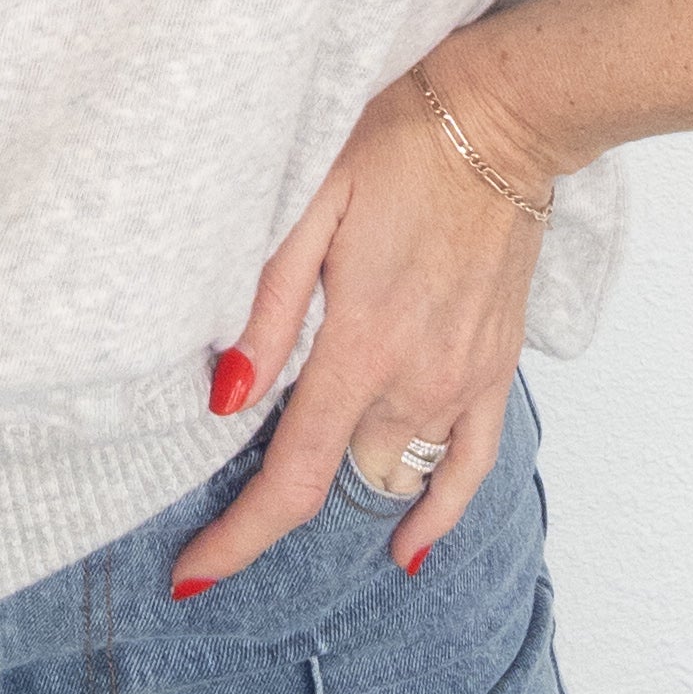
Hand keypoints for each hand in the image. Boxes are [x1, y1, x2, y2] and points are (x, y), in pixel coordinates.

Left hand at [166, 38, 564, 587]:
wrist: (499, 117)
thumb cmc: (393, 144)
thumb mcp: (308, 206)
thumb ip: (267, 308)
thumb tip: (226, 400)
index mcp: (360, 345)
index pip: (294, 479)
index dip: (239, 539)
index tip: (194, 575)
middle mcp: (416, 380)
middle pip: (338, 480)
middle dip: (280, 494)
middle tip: (229, 479)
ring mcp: (463, 380)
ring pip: (394, 474)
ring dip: (345, 480)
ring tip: (301, 470)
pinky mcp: (496, 368)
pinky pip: (470, 467)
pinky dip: (439, 513)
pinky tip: (407, 544)